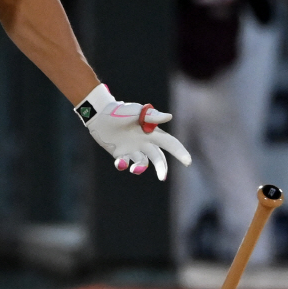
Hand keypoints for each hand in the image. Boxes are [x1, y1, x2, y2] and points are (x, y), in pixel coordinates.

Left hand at [76, 84, 190, 180]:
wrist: (99, 115)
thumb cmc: (120, 111)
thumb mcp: (136, 112)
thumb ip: (152, 116)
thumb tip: (169, 117)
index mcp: (151, 132)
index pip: (169, 143)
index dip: (179, 152)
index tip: (188, 162)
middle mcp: (144, 142)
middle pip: (157, 157)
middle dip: (162, 168)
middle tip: (162, 177)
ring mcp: (132, 148)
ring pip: (142, 163)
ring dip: (141, 168)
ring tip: (135, 169)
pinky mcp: (120, 153)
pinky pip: (124, 164)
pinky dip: (123, 166)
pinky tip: (120, 163)